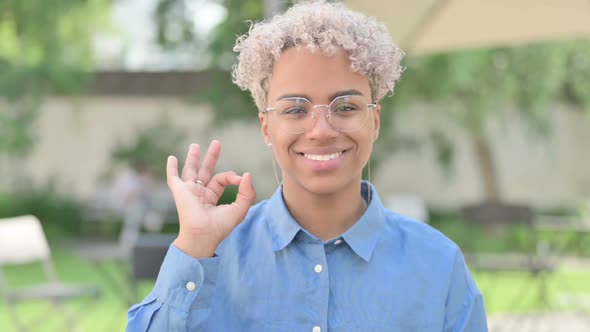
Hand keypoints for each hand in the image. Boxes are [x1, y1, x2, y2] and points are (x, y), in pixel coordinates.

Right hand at [167, 140, 255, 257]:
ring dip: (193, 158)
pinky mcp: (180, 191)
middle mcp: (200, 193)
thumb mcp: (240, 209)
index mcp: (212, 198)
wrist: (203, 234)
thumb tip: (247, 175)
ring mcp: (189, 191)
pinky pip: (173, 178)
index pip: (222, 180)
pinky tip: (171, 158)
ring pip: (190, 170)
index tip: (240, 179)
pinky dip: (171, 168)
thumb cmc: (220, 226)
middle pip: (206, 171)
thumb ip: (246, 192)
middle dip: (211, 157)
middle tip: (216, 143)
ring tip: (195, 145)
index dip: (232, 176)